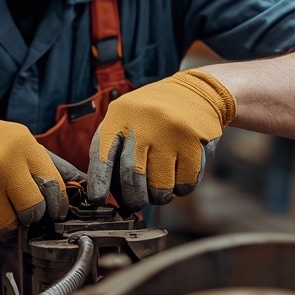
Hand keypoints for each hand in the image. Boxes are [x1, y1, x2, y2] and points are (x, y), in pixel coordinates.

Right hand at [0, 106, 69, 238]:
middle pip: (34, 211)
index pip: (55, 187)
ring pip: (9, 227)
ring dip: (4, 224)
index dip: (56, 205)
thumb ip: (48, 164)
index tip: (53, 211)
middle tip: (17, 207)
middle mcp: (2, 163)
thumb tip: (83, 188)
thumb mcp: (15, 140)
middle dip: (29, 216)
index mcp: (21, 144)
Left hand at [87, 70, 235, 209]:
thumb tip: (106, 193)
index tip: (98, 199)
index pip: (102, 156)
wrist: (195, 92)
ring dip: (159, 196)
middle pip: (132, 176)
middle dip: (133, 198)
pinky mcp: (194, 143)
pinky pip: (185, 183)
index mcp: (119, 117)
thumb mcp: (125, 119)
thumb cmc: (152, 116)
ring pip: (160, 186)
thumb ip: (112, 148)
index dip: (99, 182)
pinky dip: (180, 189)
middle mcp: (144, 123)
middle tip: (135, 203)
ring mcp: (170, 133)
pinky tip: (178, 178)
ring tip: (159, 189)